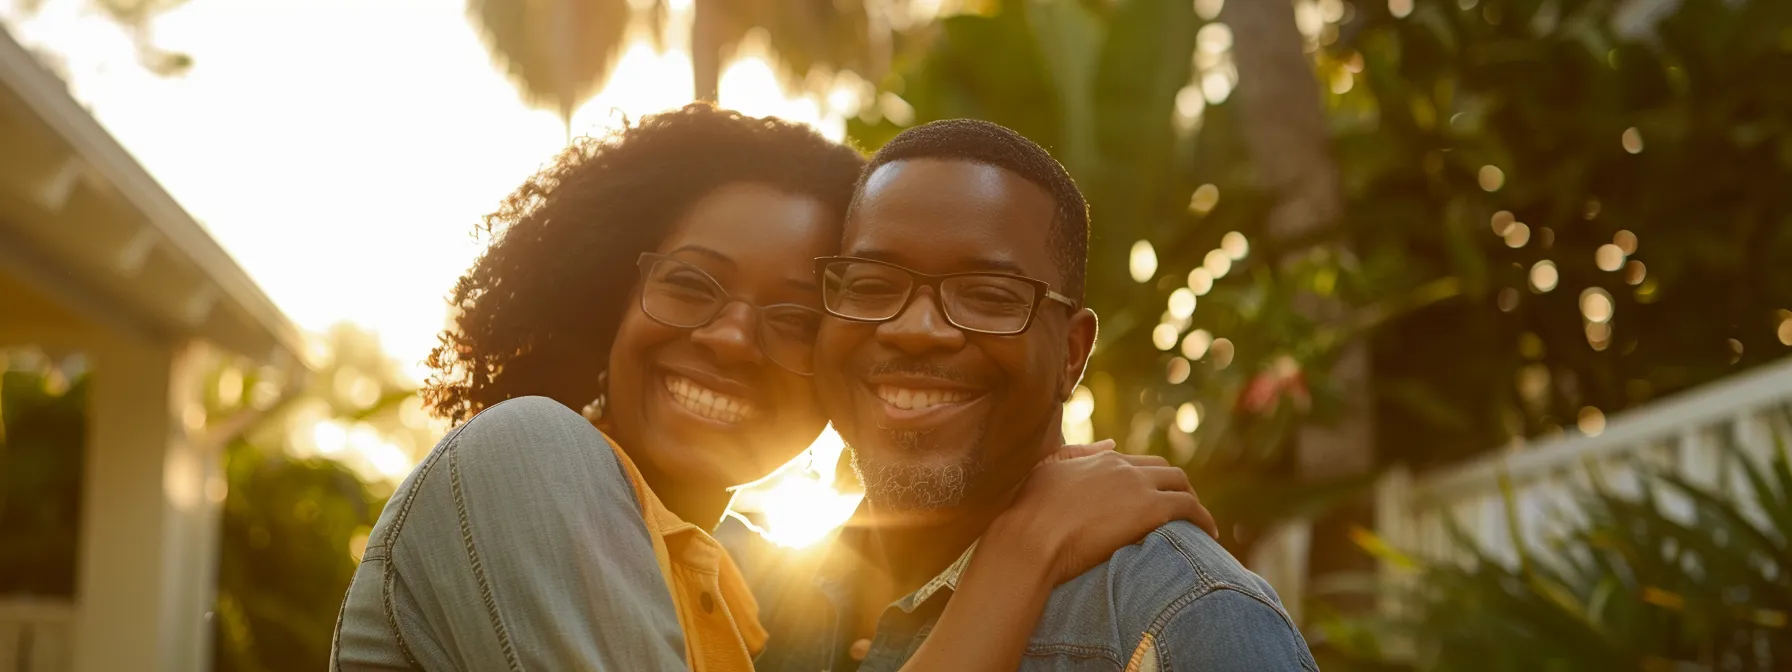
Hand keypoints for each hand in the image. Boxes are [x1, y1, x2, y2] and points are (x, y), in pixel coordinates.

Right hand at [990, 440, 1216, 586]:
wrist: (1029, 539)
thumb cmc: (1028, 513)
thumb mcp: (1049, 472)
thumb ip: (1079, 454)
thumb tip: (1110, 443)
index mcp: (1099, 460)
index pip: (1137, 463)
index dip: (1149, 480)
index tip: (1154, 498)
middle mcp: (1122, 466)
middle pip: (1165, 470)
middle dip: (1178, 486)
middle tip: (1183, 509)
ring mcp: (1138, 485)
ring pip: (1182, 484)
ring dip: (1193, 501)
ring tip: (1199, 523)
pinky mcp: (1151, 509)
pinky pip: (1190, 509)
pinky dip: (1204, 518)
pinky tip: (1209, 534)